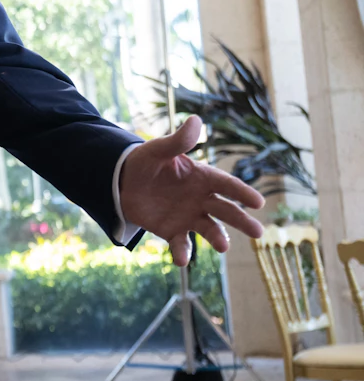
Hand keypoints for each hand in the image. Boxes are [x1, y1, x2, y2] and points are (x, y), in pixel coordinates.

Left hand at [120, 115, 265, 266]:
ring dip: (218, 238)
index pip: (226, 184)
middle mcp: (200, 198)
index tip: (258, 202)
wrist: (122, 182)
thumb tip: (196, 120)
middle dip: (242, 220)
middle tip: (258, 232)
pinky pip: (180, 244)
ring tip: (223, 246)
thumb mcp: (158, 150)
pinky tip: (181, 260)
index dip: (242, 192)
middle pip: (226, 210)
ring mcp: (188, 216)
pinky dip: (182, 253)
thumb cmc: (144, 162)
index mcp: (201, 177)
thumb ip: (177, 140)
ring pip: (209, 229)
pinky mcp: (172, 231)